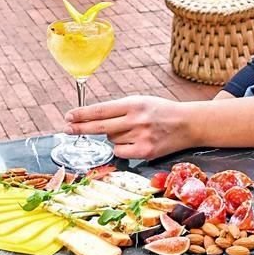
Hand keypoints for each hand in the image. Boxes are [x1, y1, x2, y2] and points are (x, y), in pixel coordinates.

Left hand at [64, 96, 195, 160]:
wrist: (188, 123)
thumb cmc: (161, 111)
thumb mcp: (140, 102)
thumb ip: (119, 110)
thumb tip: (93, 119)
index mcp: (133, 104)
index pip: (101, 110)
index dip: (83, 114)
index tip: (69, 116)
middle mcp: (136, 120)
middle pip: (100, 126)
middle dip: (80, 128)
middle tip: (66, 128)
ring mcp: (140, 137)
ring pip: (111, 140)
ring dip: (114, 137)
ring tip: (133, 130)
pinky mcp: (145, 151)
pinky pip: (120, 152)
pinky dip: (122, 148)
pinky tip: (134, 141)